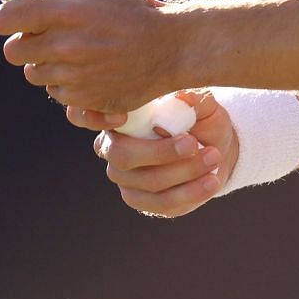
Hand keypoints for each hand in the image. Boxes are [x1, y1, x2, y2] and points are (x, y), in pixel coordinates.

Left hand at [0, 0, 185, 113]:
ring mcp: (73, 77)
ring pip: (33, 73)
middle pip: (13, 51)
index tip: (9, 16)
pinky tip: (86, 69)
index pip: (7, 18)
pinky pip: (56, 92)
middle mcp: (64, 47)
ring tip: (72, 51)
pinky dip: (65, 82)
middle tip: (43, 35)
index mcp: (65, 13)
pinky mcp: (84, 100)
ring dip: (44, 63)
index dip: (3, 16)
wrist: (169, 50)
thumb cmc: (133, 11)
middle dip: (24, 42)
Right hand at [67, 90, 236, 217]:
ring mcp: (125, 179)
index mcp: (117, 117)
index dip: (89, 116)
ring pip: (150, 181)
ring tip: (214, 157)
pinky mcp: (143, 202)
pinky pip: (164, 203)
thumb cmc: (200, 118)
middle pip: (123, 156)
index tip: (120, 117)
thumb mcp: (201, 102)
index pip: (82, 115)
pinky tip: (212, 180)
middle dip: (161, 152)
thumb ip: (192, 97)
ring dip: (186, 172)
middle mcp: (112, 149)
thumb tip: (182, 95)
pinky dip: (192, 192)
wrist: (216, 148)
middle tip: (194, 143)